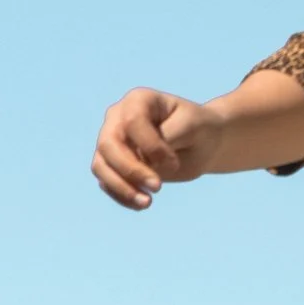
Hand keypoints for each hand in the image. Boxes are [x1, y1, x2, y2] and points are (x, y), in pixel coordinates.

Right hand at [92, 87, 214, 207]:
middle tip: (158, 188)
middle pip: (108, 144)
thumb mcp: (192, 127)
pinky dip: (121, 196)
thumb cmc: (199, 129)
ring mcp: (111, 140)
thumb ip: (167, 137)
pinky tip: (142, 204)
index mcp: (138, 100)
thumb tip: (140, 159)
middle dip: (131, 170)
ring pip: (101, 166)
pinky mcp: (111, 164)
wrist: (202, 143)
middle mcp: (117, 118)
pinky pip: (106, 182)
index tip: (174, 163)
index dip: (151, 147)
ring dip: (122, 188)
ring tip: (147, 203)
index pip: (133, 122)